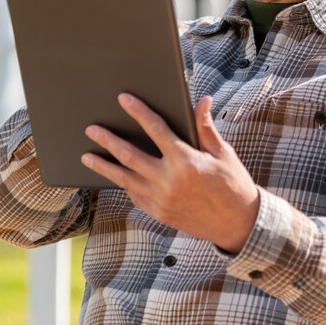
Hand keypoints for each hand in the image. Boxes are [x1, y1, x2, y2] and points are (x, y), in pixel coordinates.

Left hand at [81, 94, 259, 252]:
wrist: (238, 225)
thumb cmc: (233, 185)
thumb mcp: (222, 153)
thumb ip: (205, 127)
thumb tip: (202, 100)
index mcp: (186, 161)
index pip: (156, 129)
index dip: (138, 111)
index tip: (123, 99)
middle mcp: (169, 181)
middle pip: (130, 155)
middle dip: (108, 140)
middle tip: (92, 129)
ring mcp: (161, 200)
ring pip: (124, 179)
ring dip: (104, 166)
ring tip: (87, 156)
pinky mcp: (159, 214)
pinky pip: (134, 195)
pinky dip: (122, 184)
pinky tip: (113, 175)